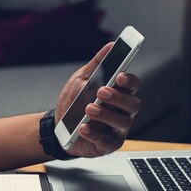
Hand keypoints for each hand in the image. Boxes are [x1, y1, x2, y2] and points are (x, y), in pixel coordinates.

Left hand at [55, 43, 141, 157]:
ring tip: (89, 109)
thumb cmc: (74, 102)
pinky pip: (107, 141)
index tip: (120, 76)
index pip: (133, 85)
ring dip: (106, 114)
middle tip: (101, 92)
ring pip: (122, 122)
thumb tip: (111, 46)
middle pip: (133, 104)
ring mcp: (117, 129)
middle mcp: (122, 111)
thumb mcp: (82, 79)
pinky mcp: (109, 145)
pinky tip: (83, 127)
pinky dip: (94, 133)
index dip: (130, 81)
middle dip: (118, 98)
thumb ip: (98, 64)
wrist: (57, 127)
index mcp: (119, 93)